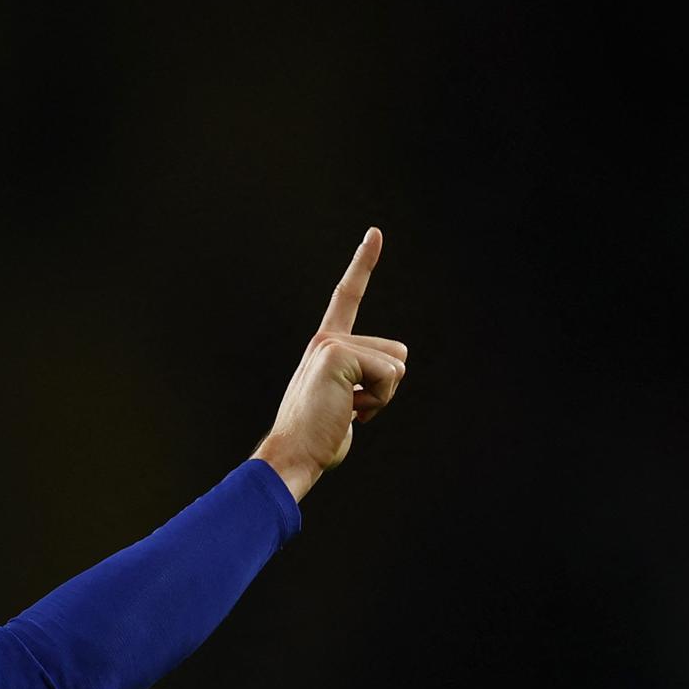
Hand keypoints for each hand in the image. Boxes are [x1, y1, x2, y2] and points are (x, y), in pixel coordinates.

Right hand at [252, 227, 407, 502]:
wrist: (291, 455)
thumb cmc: (316, 440)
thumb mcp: (343, 408)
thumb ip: (359, 390)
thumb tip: (372, 391)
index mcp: (325, 348)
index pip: (347, 299)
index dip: (363, 265)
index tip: (375, 233)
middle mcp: (326, 339)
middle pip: (397, 353)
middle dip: (386, 389)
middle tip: (347, 409)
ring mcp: (330, 344)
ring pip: (396, 366)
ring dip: (382, 398)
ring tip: (345, 412)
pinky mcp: (338, 354)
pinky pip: (389, 376)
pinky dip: (377, 402)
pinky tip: (347, 412)